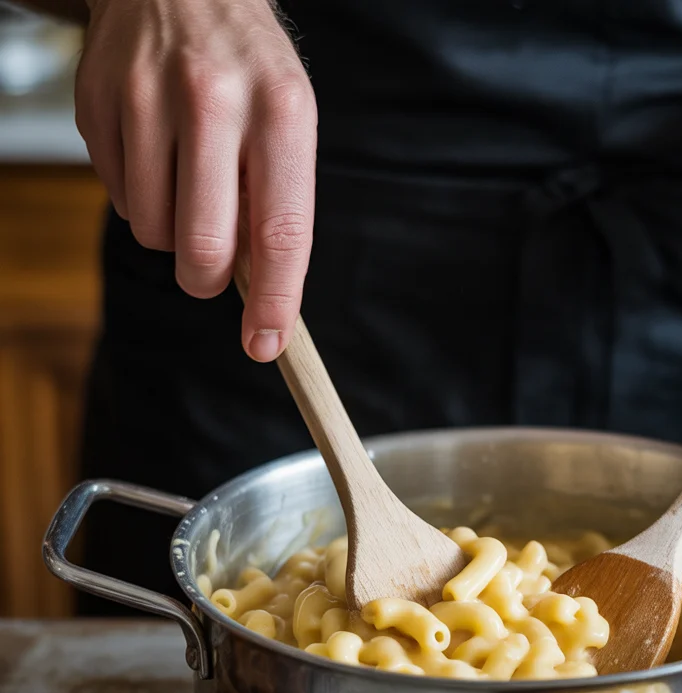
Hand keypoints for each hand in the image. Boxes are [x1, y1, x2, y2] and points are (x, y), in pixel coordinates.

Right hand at [75, 0, 316, 360]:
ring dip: (172, 236)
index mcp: (281, 111)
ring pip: (153, 231)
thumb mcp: (289, 120)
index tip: (267, 345)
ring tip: (188, 187)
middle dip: (208, 279)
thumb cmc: (247, 64)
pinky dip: (140, 200)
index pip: (282, 233)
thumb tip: (264, 290)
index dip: (276, 302)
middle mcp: (214, 100)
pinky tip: (157, 157)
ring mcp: (146, 98)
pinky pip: (117, 198)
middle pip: (205, 247)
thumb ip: (278, 201)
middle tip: (212, 269)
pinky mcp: (97, 102)